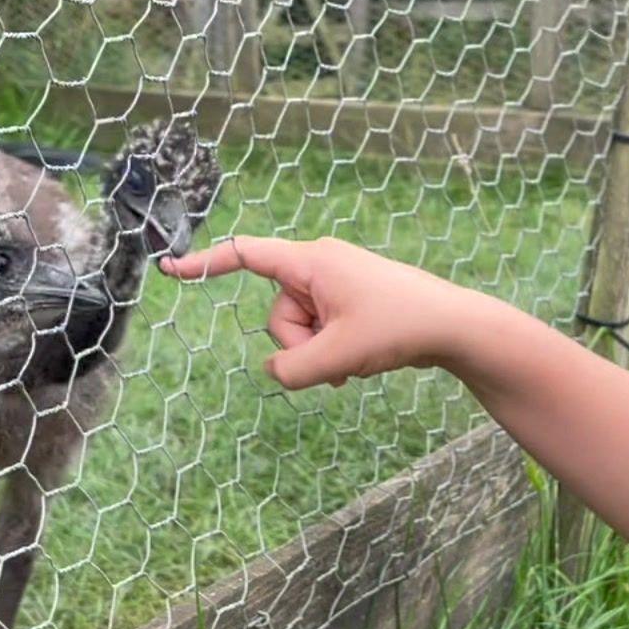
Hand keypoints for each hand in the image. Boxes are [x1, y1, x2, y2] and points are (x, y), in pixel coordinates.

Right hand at [159, 236, 492, 388]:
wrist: (456, 327)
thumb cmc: (401, 328)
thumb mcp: (340, 356)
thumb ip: (294, 369)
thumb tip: (276, 373)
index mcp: (313, 262)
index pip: (247, 255)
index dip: (207, 264)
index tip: (172, 269)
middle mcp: (321, 266)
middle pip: (278, 313)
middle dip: (299, 344)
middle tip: (338, 358)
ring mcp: (337, 285)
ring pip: (300, 330)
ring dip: (320, 354)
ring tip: (355, 362)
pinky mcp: (351, 303)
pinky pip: (321, 332)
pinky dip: (334, 352)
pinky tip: (362, 361)